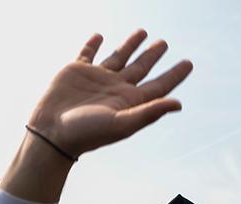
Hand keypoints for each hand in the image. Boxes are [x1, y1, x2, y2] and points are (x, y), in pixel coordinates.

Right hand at [29, 29, 192, 156]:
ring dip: (129, 45)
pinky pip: (88, 53)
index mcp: (129, 101)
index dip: (174, 74)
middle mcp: (115, 88)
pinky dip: (93, 44)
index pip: (158, 86)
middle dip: (152, 55)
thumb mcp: (121, 124)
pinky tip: (99, 36)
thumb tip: (178, 104)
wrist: (51, 133)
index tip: (189, 63)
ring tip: (142, 32)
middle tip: (164, 43)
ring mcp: (96, 79)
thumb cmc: (87, 133)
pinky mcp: (75, 71)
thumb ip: (149, 112)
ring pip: (118, 57)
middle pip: (140, 68)